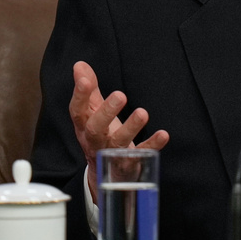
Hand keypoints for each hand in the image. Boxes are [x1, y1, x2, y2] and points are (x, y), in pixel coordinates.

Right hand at [68, 61, 169, 201]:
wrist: (107, 174)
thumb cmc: (100, 136)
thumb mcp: (92, 113)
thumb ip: (89, 90)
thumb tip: (80, 65)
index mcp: (84, 126)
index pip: (77, 111)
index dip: (79, 96)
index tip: (85, 80)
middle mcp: (95, 141)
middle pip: (95, 129)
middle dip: (106, 112)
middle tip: (120, 95)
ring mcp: (112, 153)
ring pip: (118, 142)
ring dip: (130, 127)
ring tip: (142, 113)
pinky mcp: (130, 162)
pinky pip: (141, 154)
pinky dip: (152, 144)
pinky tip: (163, 134)